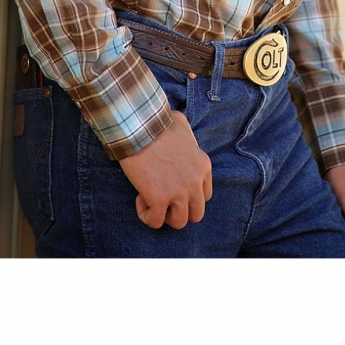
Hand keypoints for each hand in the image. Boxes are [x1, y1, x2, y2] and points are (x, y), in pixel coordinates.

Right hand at [119, 111, 211, 229]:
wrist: (140, 126)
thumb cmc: (157, 122)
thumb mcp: (182, 124)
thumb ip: (187, 134)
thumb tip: (179, 132)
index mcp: (203, 166)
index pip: (205, 195)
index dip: (187, 195)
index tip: (171, 184)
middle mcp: (195, 182)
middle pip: (196, 214)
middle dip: (180, 210)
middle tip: (164, 199)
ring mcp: (179, 192)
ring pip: (179, 222)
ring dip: (164, 215)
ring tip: (151, 199)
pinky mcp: (159, 199)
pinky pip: (155, 222)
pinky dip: (146, 214)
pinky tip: (139, 198)